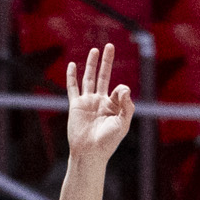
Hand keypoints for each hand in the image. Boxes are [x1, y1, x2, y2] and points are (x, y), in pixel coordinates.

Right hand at [63, 43, 132, 167]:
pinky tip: (73, 65)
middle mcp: (100, 101)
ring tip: (95, 50)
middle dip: (107, 61)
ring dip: (92, 64)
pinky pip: (73, 88)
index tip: (120, 95)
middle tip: (109, 46)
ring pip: (89, 78)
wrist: (90, 153)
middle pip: (104, 76)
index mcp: (113, 106)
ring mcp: (87, 102)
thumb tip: (124, 86)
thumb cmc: (108, 142)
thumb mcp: (123, 124)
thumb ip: (127, 105)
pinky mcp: (75, 105)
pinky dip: (72, 76)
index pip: (120, 89)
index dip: (122, 90)